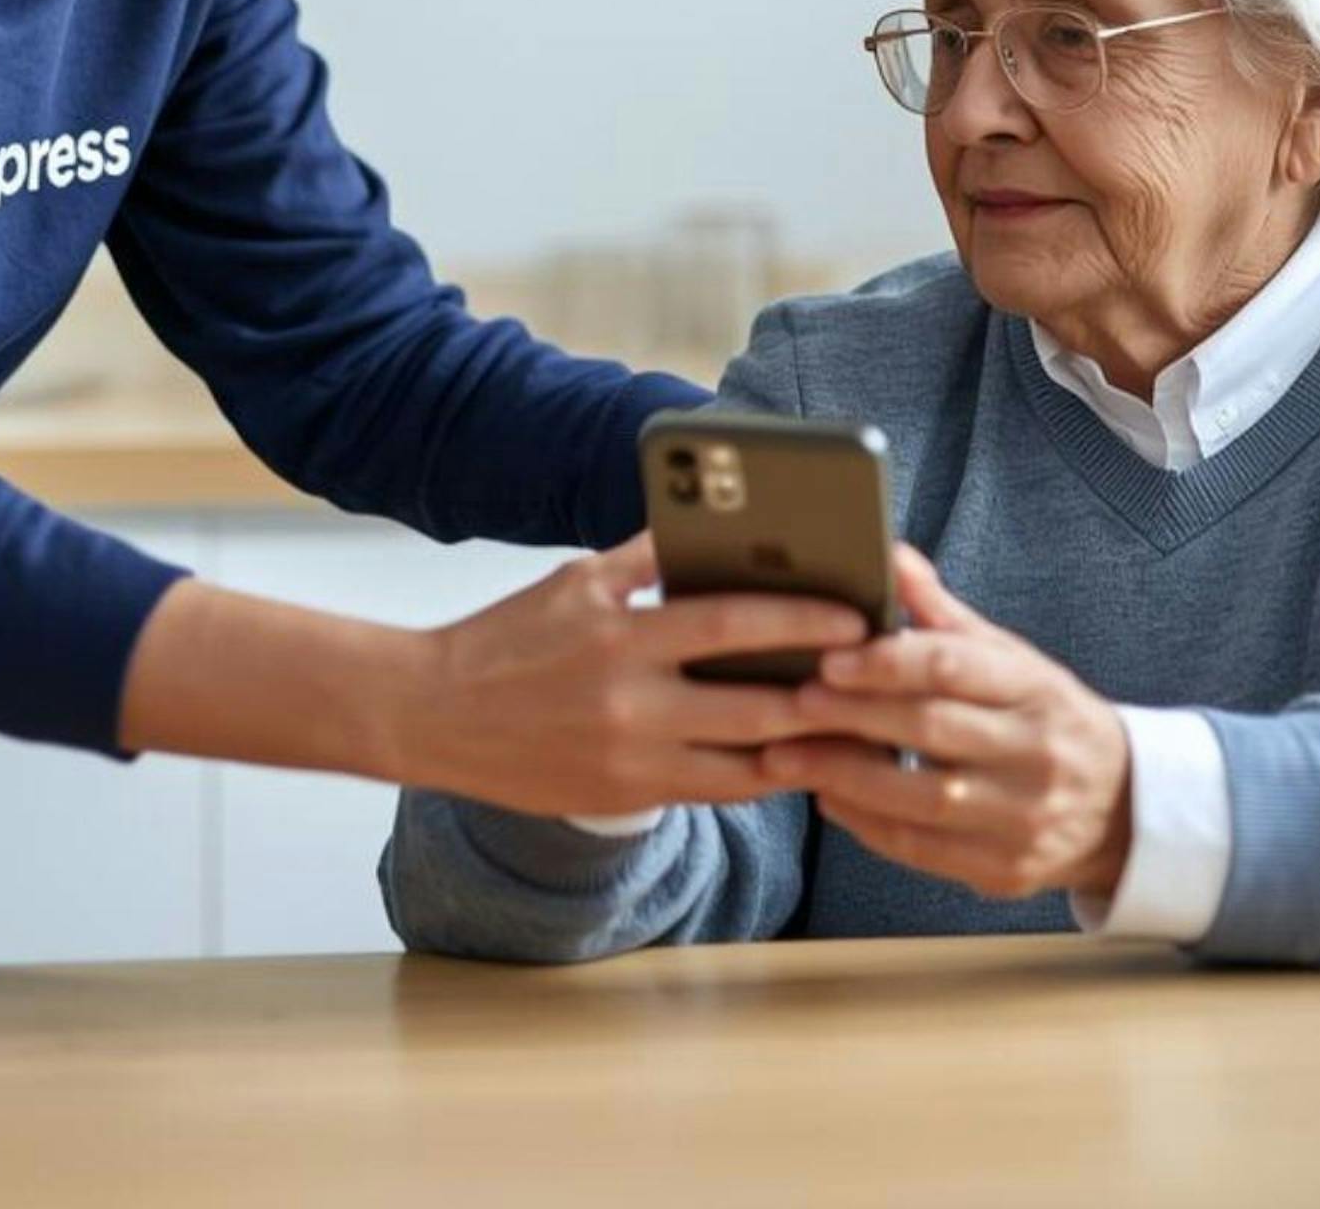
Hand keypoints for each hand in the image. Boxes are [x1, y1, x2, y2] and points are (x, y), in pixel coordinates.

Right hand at [399, 534, 869, 819]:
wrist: (431, 713)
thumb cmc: (510, 637)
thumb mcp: (577, 580)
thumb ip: (650, 558)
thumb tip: (724, 524)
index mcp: (619, 632)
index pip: (731, 622)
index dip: (804, 621)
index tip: (858, 617)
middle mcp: (628, 700)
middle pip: (755, 705)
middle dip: (829, 696)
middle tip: (888, 683)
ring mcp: (629, 756)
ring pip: (747, 762)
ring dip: (810, 747)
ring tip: (862, 728)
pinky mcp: (624, 794)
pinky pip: (716, 792)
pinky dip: (764, 776)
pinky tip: (801, 760)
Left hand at [761, 546, 1133, 899]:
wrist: (1121, 809)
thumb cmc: (1044, 719)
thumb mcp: (1011, 661)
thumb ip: (943, 616)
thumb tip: (890, 554)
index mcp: (1036, 689)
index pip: (955, 668)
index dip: (887, 661)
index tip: (829, 657)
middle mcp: (1036, 753)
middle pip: (932, 730)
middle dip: (854, 715)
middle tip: (794, 701)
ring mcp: (1024, 817)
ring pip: (923, 798)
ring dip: (847, 776)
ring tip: (788, 755)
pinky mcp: (1005, 870)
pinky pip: (924, 850)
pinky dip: (868, 825)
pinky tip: (828, 798)